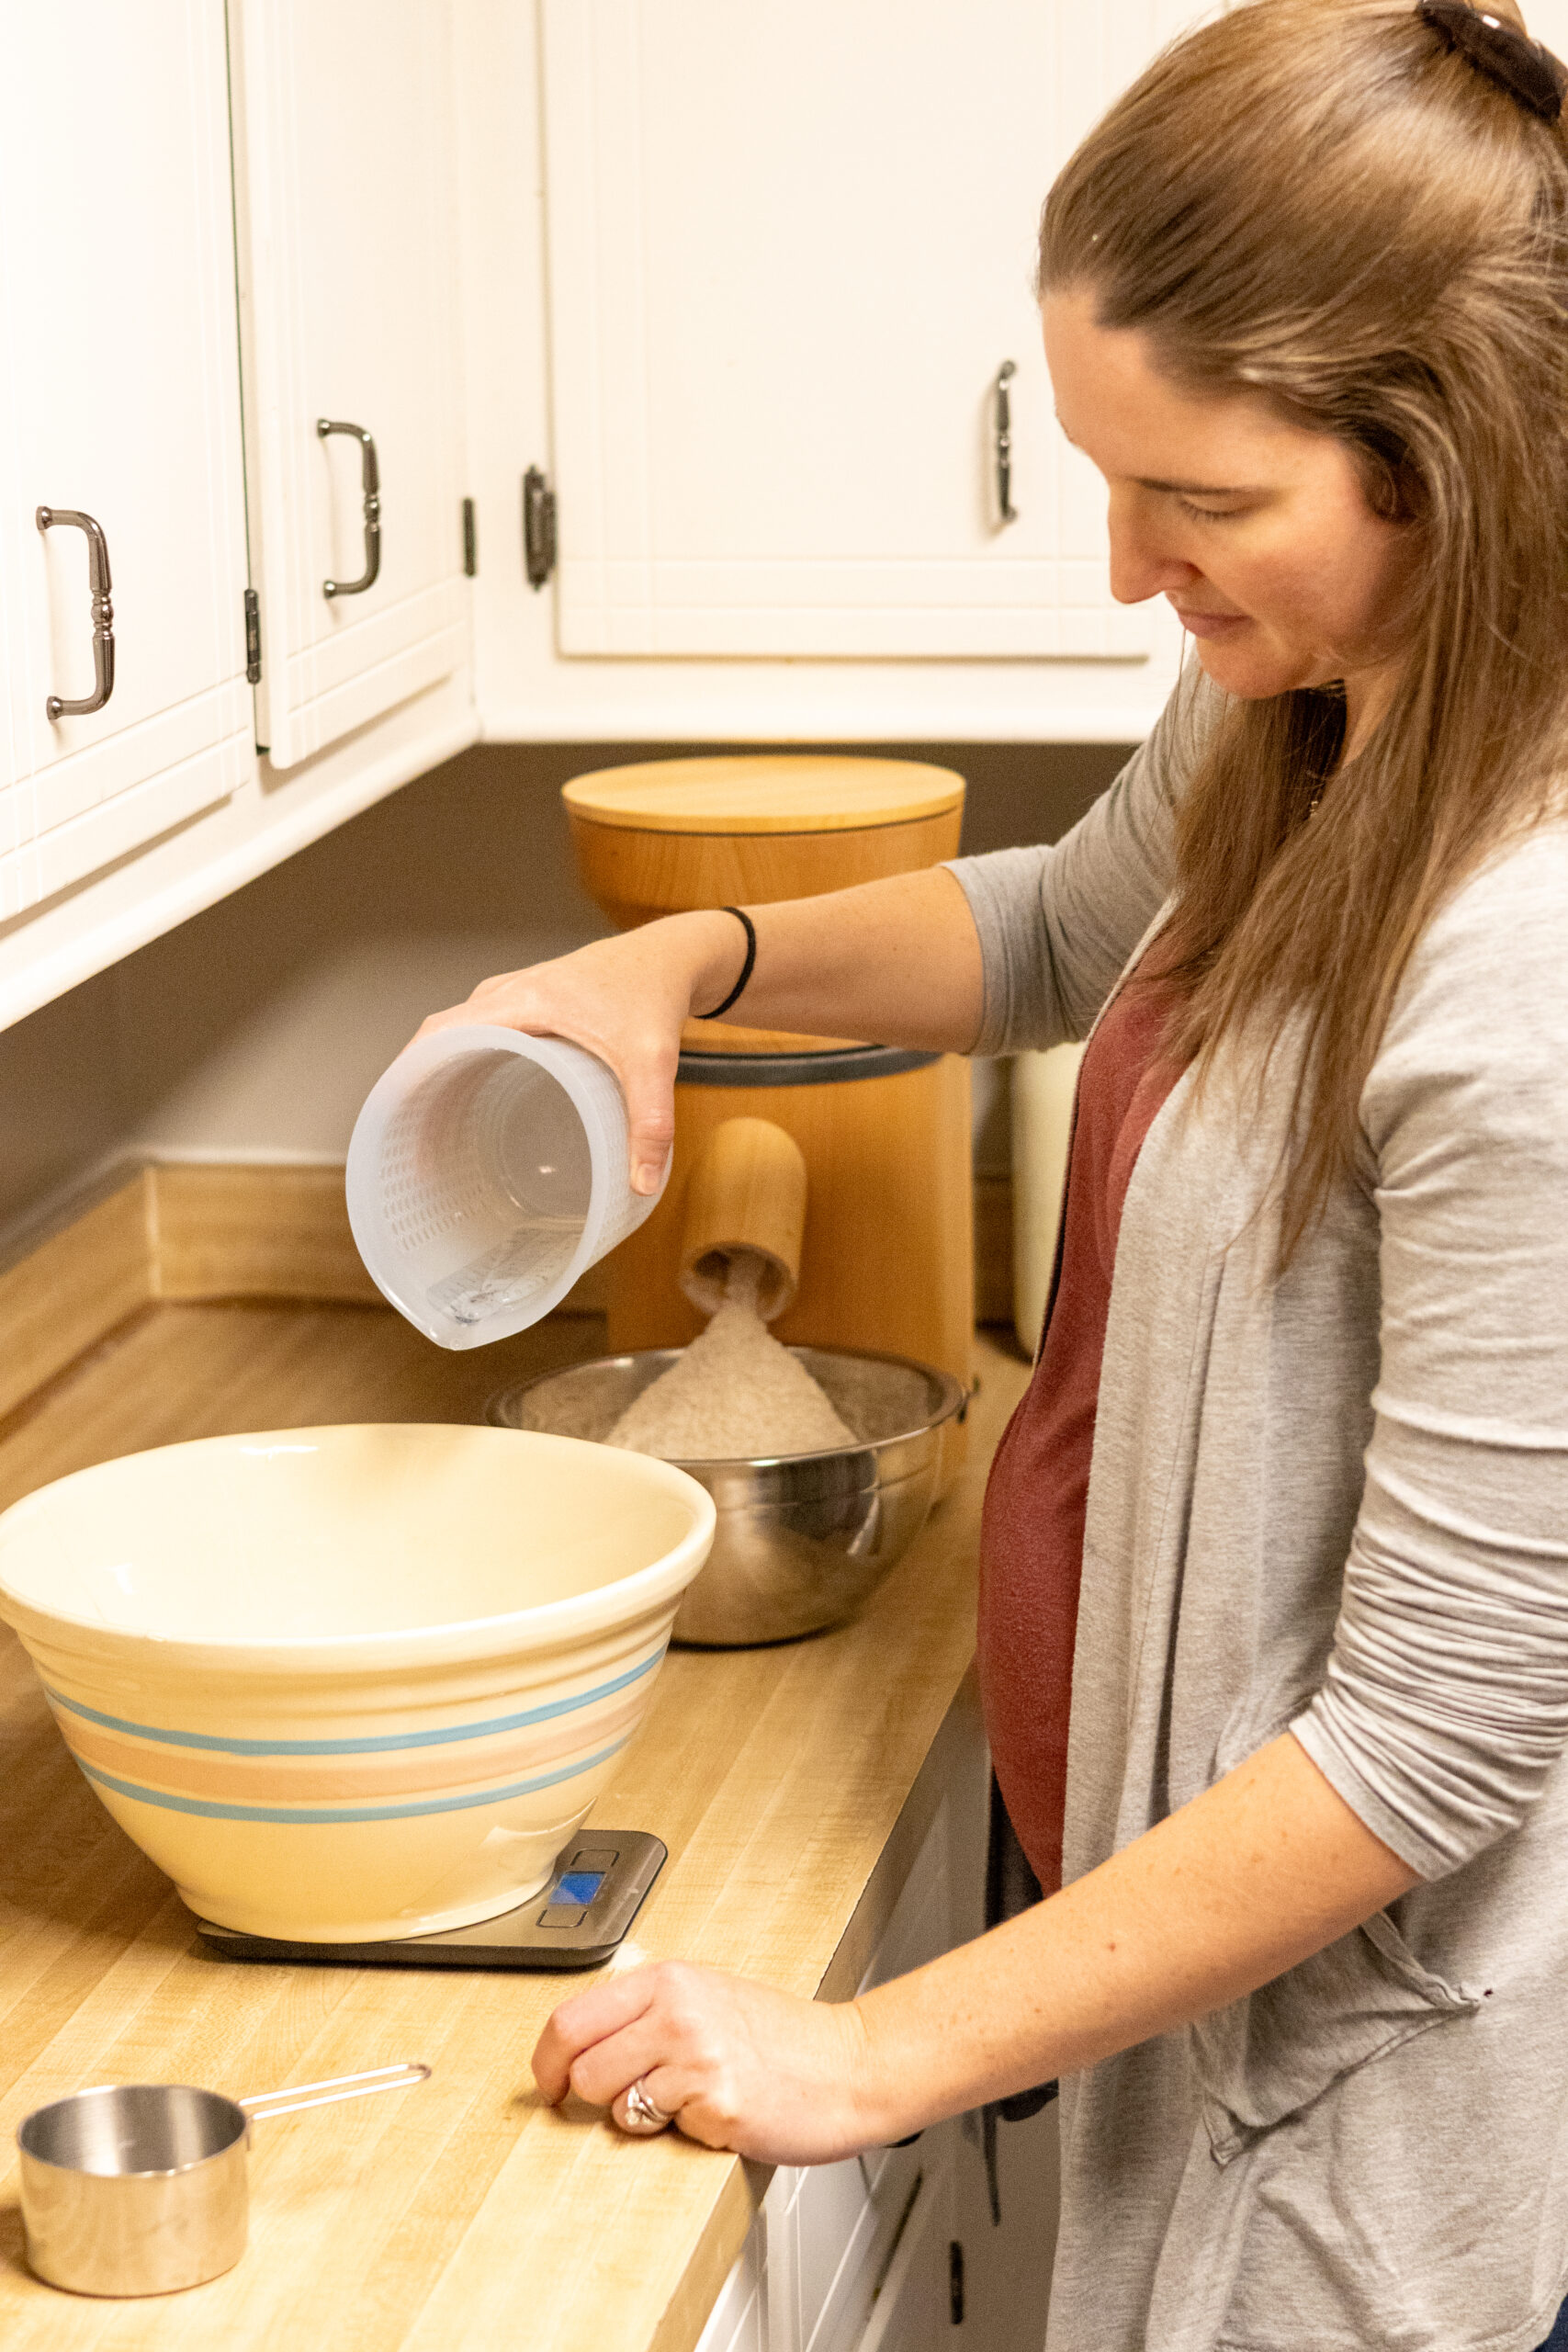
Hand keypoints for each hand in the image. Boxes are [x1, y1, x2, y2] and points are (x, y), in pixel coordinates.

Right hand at [411, 913, 742, 1195]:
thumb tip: (642, 1184)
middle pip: (438, 1037)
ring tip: (427, 1127)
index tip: (396, 1116)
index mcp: (523, 1000)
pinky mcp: (524, 1003)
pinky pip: (476, 1030)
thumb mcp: (654, 1060)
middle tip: (410, 1140)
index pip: (441, 1032)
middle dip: (416, 1084)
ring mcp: (513, 995)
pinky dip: (461, 1060)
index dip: (410, 1072)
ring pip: (455, 1033)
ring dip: (436, 1073)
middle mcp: (508, 992)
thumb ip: (651, 1122)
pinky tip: (465, 1098)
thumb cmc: (653, 995)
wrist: (669, 957)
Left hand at [531, 1959, 887, 2164]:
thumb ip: (648, 2012)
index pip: (571, 2017)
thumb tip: (580, 2045)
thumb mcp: (707, 1999)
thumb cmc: (781, 2039)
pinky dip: (676, 2131)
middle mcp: (677, 2010)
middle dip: (586, 2094)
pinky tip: (711, 2114)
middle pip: (581, 2064)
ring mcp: (696, 2055)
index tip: (547, 2084)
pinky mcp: (715, 2101)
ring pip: (612, 2100)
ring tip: (677, 2103)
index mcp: (669, 1979)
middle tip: (610, 2102)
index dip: (546, 2061)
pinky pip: (660, 2128)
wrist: (849, 2064)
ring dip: (634, 2115)